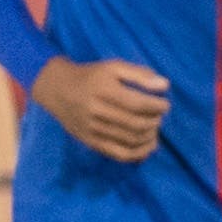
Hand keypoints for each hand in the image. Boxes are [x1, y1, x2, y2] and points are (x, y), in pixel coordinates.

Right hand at [27, 57, 169, 162]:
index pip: (137, 104)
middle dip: (155, 122)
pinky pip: (118, 154)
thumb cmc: (91, 76)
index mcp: (102, 91)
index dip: (157, 106)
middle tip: (159, 116)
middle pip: (135, 124)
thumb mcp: (114, 67)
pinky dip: (138, 154)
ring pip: (129, 141)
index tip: (165, 104)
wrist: (56, 89)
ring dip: (150, 136)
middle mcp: (95, 112)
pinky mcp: (90, 142)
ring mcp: (92, 130)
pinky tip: (148, 146)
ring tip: (153, 128)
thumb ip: (140, 74)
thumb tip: (165, 85)